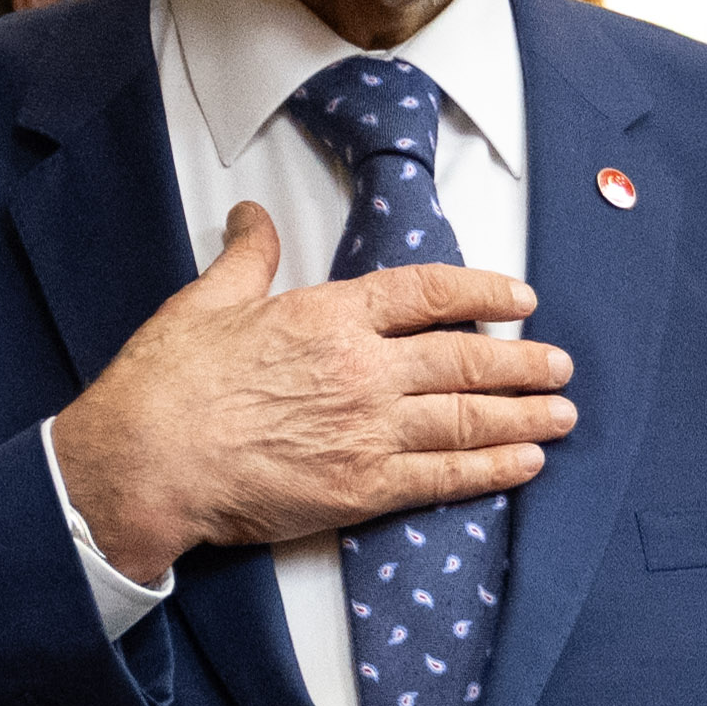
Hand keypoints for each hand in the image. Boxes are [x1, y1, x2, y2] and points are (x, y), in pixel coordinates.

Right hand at [48, 201, 576, 582]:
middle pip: (465, 361)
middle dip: (522, 363)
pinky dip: (491, 470)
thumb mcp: (205, 302)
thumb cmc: (167, 387)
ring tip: (562, 413)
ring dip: (524, 416)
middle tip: (559, 365)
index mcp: (328, 318)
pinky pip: (444, 476)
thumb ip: (247, 257)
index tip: (520, 299)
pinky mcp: (362, 488)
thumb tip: (253, 217)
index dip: (483, 295)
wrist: (145, 464)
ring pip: (468, 419)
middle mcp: (362, 371)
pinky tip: (525, 464)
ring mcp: (367, 432)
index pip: (428, 295)